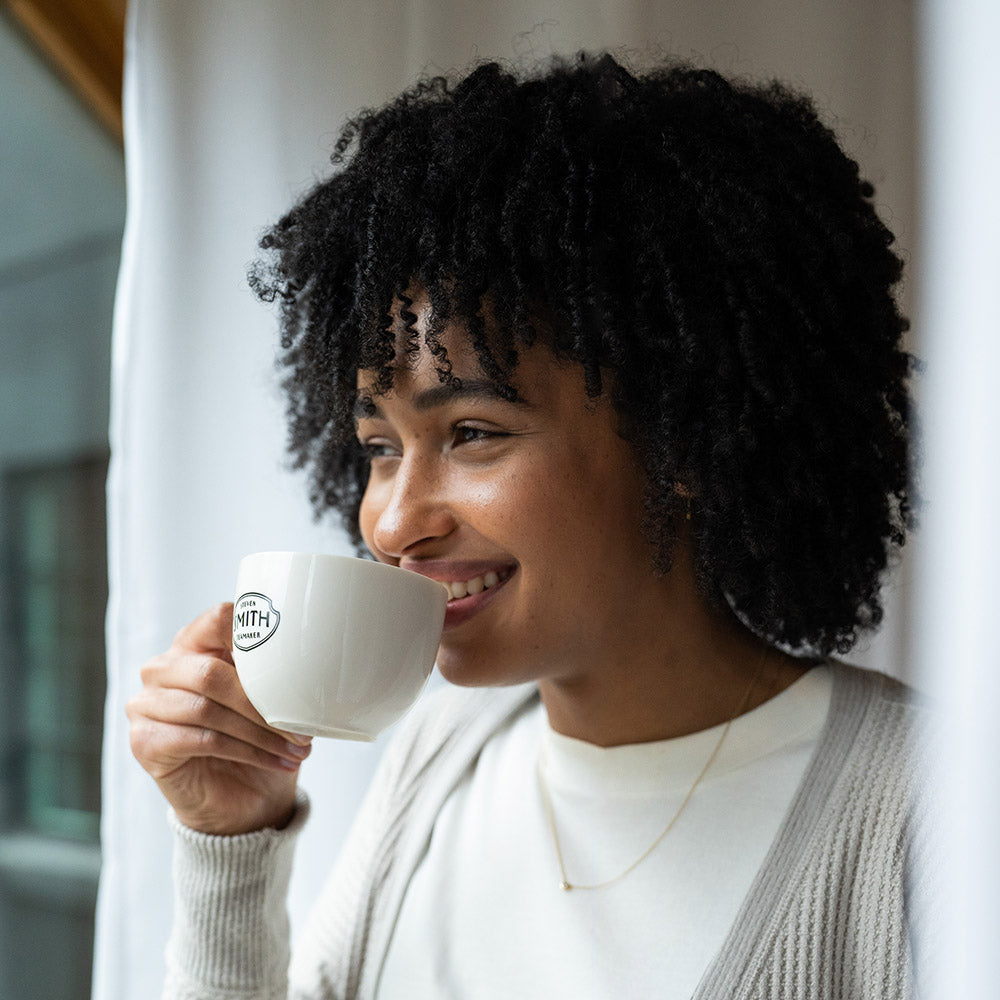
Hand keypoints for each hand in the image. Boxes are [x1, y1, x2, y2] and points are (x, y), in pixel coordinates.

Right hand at [127, 602, 311, 834]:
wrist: (239, 796)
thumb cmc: (256, 738)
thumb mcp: (269, 699)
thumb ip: (273, 673)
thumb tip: (307, 666)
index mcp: (194, 643)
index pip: (219, 619)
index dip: (254, 634)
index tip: (292, 660)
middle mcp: (164, 668)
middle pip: (211, 672)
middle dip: (262, 702)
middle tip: (300, 727)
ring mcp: (147, 704)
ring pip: (207, 709)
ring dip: (259, 732)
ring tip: (294, 748)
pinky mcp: (144, 742)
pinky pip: (201, 740)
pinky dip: (245, 751)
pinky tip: (273, 760)